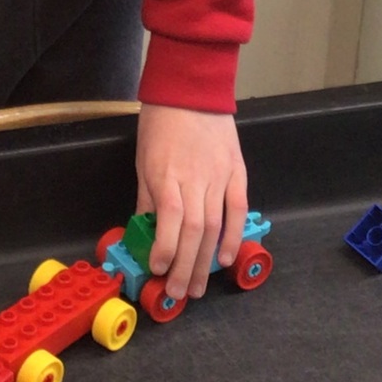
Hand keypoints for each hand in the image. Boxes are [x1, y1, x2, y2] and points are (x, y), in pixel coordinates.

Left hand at [135, 103, 247, 300]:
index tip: (157, 269)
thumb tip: (144, 230)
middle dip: (184, 267)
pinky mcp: (237, 170)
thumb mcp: (144, 159)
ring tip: (197, 286)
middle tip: (178, 292)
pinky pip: (237, 208)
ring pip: (215, 226)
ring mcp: (219, 175)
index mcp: (167, 174)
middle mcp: (195, 178)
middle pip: (193, 231)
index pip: (169, 219)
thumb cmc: (162, 122)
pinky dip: (232, 235)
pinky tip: (224, 258)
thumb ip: (148, 197)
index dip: (165, 249)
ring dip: (205, 261)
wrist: (192, 88)